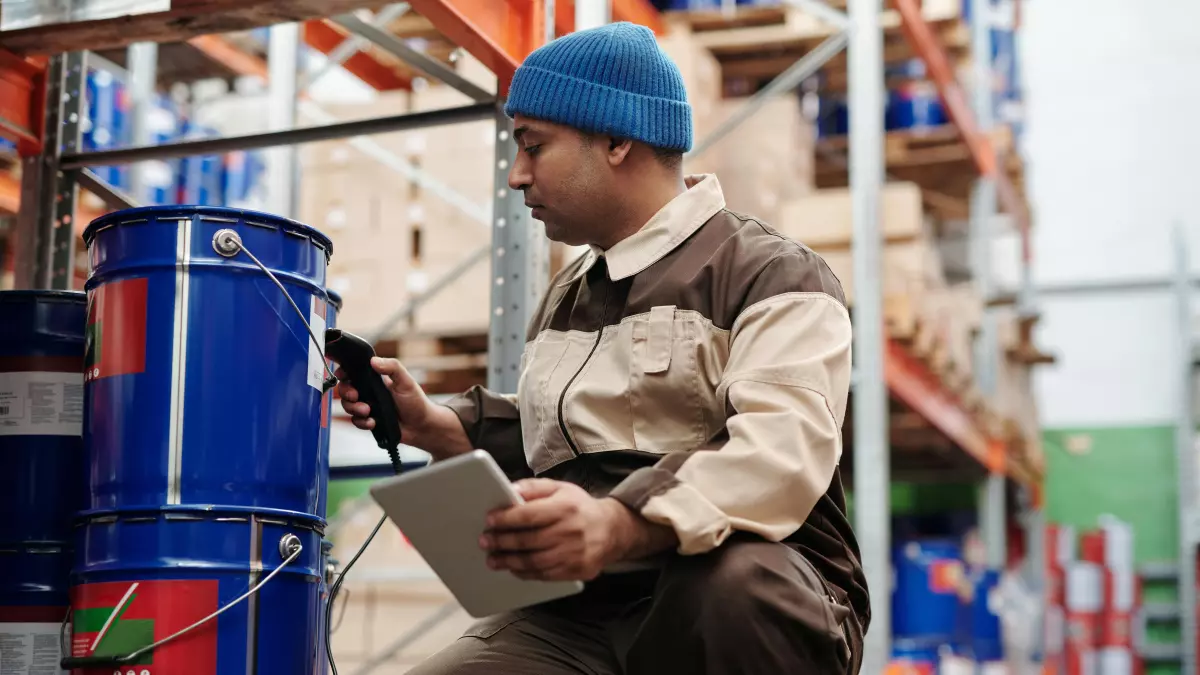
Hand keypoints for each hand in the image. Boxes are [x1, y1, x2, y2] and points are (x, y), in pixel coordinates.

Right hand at [336, 357, 432, 440]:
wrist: (421, 427)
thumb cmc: (416, 402)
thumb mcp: (406, 381)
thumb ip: (392, 367)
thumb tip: (374, 360)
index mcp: (376, 379)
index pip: (354, 372)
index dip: (344, 372)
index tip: (342, 375)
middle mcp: (369, 392)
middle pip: (345, 389)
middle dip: (346, 393)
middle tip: (355, 396)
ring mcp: (368, 406)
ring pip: (348, 405)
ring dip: (354, 408)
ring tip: (368, 411)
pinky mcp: (369, 420)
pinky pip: (356, 421)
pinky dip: (362, 422)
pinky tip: (373, 422)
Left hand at [479, 479, 634, 581]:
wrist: (612, 530)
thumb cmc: (579, 508)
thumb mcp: (560, 488)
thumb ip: (533, 487)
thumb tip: (509, 490)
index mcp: (565, 507)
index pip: (528, 514)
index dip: (505, 519)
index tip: (489, 521)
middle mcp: (570, 531)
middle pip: (527, 540)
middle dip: (501, 542)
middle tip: (485, 541)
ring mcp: (574, 554)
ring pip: (533, 562)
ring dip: (508, 562)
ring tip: (493, 559)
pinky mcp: (576, 571)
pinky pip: (544, 575)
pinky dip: (524, 573)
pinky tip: (513, 568)